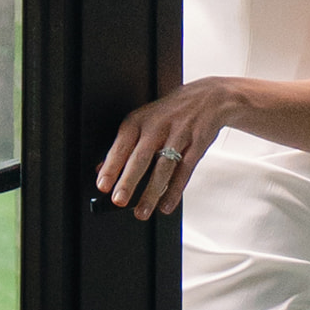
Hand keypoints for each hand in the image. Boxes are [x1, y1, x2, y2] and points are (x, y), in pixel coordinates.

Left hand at [96, 77, 231, 219]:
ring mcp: (179, 135)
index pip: (121, 145)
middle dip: (129, 180)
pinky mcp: (197, 144)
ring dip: (152, 192)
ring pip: (164, 167)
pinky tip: (166, 204)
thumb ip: (124, 145)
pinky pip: (185, 170)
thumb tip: (101, 169)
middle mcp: (157, 127)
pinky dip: (175, 190)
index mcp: (139, 121)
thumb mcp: (143, 121)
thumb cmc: (170, 113)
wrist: (208, 97)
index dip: (111, 166)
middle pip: (141, 157)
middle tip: (119, 201)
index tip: (103, 186)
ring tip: (141, 211)